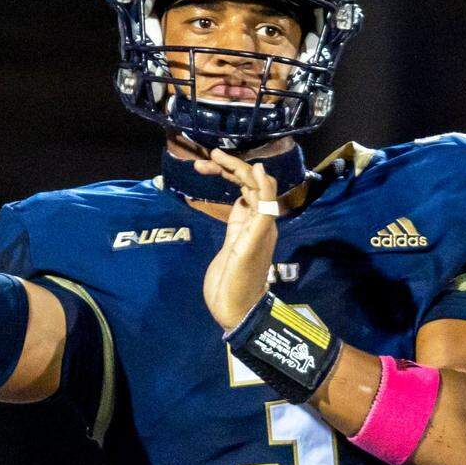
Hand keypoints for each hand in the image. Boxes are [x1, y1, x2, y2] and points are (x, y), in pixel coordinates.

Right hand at [198, 149, 278, 329]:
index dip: (239, 166)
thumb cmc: (242, 280)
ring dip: (225, 177)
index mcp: (264, 219)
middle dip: (228, 168)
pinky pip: (234, 207)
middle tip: (203, 160)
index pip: (256, 183)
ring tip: (201, 167)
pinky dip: (225, 193)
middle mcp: (258, 219)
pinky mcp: (234, 235)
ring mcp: (246, 227)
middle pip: (247, 184)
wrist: (235, 309)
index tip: (215, 155)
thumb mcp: (251, 244)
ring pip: (239, 192)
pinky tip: (213, 186)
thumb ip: (260, 209)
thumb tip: (261, 172)